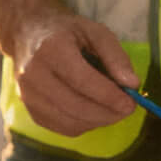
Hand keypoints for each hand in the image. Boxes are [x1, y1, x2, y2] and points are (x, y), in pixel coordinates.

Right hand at [12, 14, 137, 135]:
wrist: (27, 34)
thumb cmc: (66, 32)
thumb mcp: (95, 32)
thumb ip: (115, 56)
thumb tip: (132, 85)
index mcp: (51, 49)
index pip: (82, 80)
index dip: (109, 96)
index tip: (131, 103)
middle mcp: (33, 74)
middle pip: (75, 106)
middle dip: (107, 113)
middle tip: (128, 109)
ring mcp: (28, 95)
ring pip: (69, 122)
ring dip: (98, 121)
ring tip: (113, 110)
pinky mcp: (29, 110)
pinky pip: (62, 128)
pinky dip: (84, 125)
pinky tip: (94, 112)